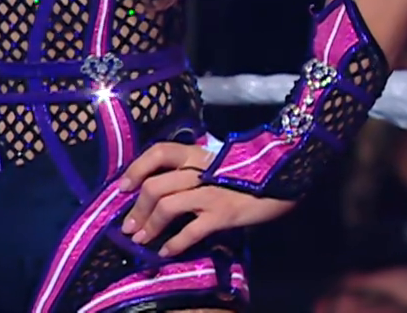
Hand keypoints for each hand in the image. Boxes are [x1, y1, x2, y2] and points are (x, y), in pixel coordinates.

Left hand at [116, 141, 294, 255]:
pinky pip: (191, 231)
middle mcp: (200, 170)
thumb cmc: (248, 172)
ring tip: (140, 240)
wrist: (284, 179)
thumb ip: (193, 169)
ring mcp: (210, 192)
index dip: (135, 169)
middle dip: (137, 209)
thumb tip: (159, 187)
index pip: (158, 153)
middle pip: (155, 186)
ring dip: (149, 226)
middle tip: (128, 227)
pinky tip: (165, 252)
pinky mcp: (223, 214)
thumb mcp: (217, 163)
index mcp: (197, 153)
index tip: (122, 187)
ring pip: (167, 206)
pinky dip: (174, 243)